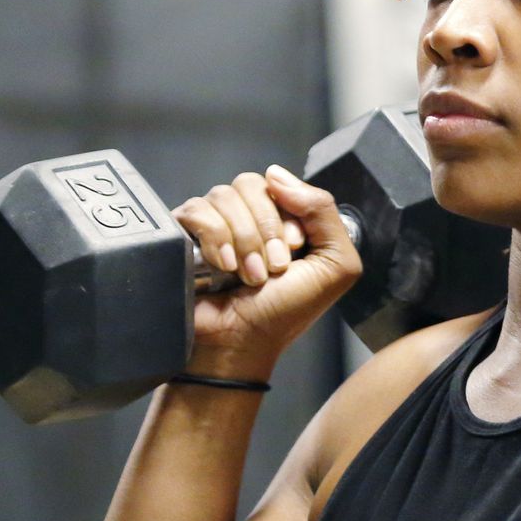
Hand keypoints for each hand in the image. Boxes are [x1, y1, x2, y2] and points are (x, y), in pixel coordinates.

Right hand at [170, 165, 363, 375]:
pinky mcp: (185, 232)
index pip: (283, 185)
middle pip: (251, 184)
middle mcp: (248, 216)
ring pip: (224, 196)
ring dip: (243, 240)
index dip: (289, 217)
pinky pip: (197, 210)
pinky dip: (214, 238)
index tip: (293, 253)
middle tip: (272, 270)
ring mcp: (215, 223)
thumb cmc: (284, 314)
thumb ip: (325, 212)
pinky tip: (222, 267)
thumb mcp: (335, 266)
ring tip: (248, 276)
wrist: (240, 345)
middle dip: (265, 231)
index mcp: (284, 218)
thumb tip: (278, 175)